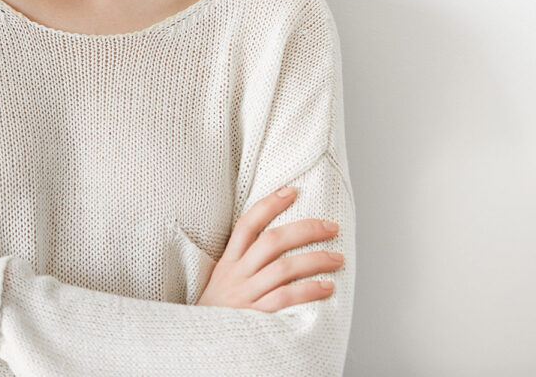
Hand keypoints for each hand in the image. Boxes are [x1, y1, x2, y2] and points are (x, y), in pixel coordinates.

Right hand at [196, 187, 343, 311]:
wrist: (199, 345)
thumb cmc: (218, 311)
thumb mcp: (222, 280)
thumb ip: (243, 262)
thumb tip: (279, 243)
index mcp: (228, 261)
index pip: (247, 224)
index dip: (270, 204)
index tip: (292, 191)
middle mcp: (237, 274)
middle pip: (273, 241)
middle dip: (306, 230)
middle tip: (331, 227)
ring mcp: (246, 295)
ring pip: (284, 268)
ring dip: (315, 259)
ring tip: (337, 258)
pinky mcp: (256, 317)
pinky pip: (285, 299)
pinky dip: (308, 290)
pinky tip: (327, 287)